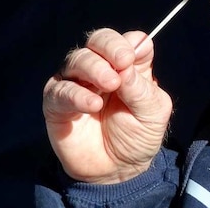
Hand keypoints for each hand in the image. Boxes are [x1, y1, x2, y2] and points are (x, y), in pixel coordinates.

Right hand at [42, 28, 172, 183]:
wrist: (118, 170)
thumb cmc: (138, 136)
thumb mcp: (153, 112)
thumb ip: (141, 87)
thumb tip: (127, 62)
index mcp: (127, 65)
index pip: (127, 40)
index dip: (129, 44)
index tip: (133, 57)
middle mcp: (100, 67)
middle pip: (99, 40)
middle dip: (110, 47)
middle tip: (122, 62)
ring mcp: (76, 82)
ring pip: (77, 59)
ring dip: (94, 68)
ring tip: (111, 84)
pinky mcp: (57, 104)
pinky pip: (60, 91)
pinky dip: (77, 94)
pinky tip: (92, 104)